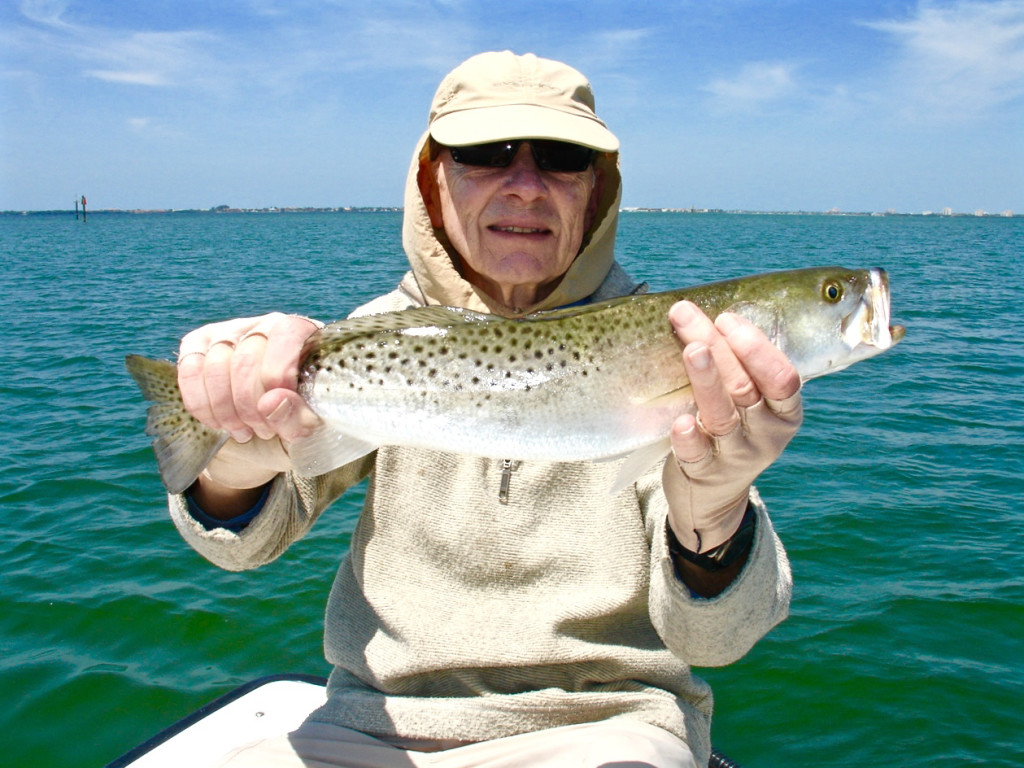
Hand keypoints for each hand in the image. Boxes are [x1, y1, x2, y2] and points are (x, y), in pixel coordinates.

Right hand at [177, 312, 320, 490]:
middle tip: (263, 432)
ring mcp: (230, 331)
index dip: (278, 373)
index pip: (286, 334)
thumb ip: (297, 415)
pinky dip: (200, 403)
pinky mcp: (200, 344)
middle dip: (251, 406)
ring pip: (215, 365)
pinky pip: (189, 369)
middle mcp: (266, 324)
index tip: (277, 408)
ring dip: (226, 409)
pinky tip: (218, 423)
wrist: (273, 425)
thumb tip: (270, 403)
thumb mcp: (311, 425)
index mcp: (304, 332)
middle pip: (247, 358)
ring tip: (244, 432)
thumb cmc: (298, 420)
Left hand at [662, 301, 802, 552]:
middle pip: (745, 387)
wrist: (712, 495)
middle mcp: (765, 433)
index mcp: (784, 410)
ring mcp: (736, 456)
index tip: (725, 319)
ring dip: (706, 381)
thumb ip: (737, 365)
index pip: (782, 377)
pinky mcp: (705, 475)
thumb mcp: (746, 401)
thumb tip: (700, 309)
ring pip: (723, 416)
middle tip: (686, 316)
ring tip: (691, 352)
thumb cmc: (729, 428)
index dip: (756, 347)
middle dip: (717, 347)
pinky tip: (681, 421)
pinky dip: (689, 437)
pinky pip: (697, 455)